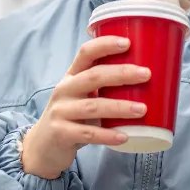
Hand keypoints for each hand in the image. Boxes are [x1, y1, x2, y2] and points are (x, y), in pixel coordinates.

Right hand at [20, 37, 150, 179]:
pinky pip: (88, 134)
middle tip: (146, 74)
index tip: (128, 42)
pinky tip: (124, 137)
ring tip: (142, 109)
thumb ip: (102, 87)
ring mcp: (61, 111)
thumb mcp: (81, 96)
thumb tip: (144, 79)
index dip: (105, 45)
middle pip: (93, 76)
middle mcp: (64, 90)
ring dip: (120, 107)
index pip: (86, 53)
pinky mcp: (61, 133)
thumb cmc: (72, 117)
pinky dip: (107, 136)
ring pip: (93, 106)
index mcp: (72, 76)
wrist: (43, 146)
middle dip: (121, 73)